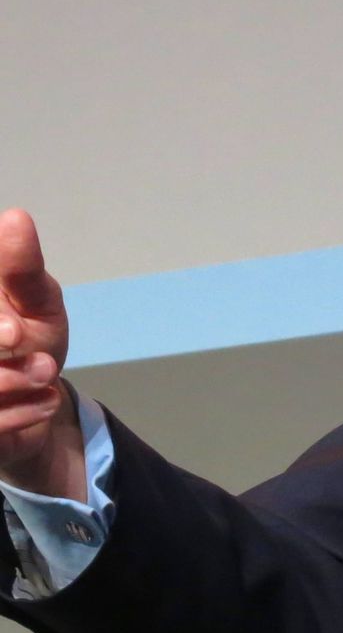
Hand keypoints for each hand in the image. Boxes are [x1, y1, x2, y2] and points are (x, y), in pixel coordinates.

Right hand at [0, 208, 84, 498]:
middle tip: (37, 357)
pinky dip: (23, 414)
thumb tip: (16, 218)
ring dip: (16, 383)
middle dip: (4, 362)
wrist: (39, 402)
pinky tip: (44, 401)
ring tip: (47, 374)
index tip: (15, 333)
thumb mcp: (37, 301)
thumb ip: (22, 269)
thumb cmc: (31, 340)